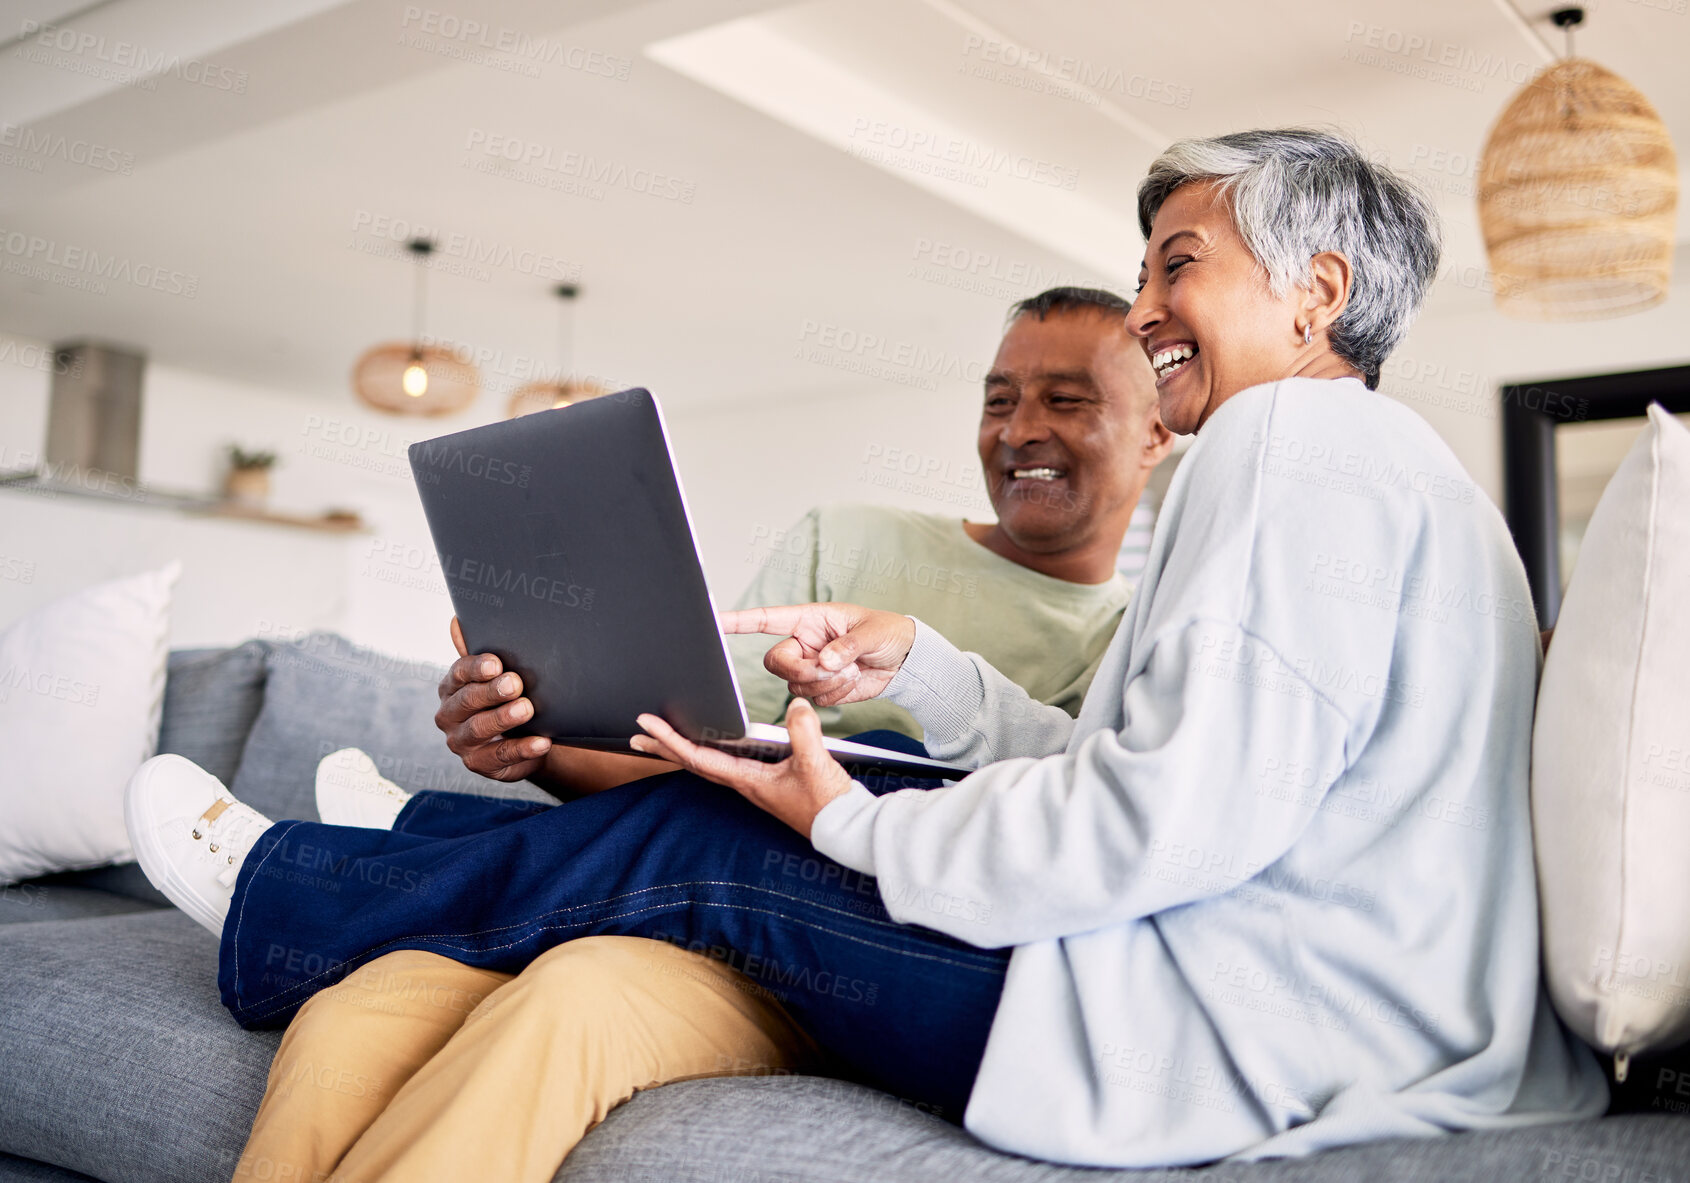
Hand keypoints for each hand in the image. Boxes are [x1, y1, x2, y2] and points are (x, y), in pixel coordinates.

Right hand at [434, 617, 552, 782]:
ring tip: (527, 709)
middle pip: (467, 701)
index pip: (459, 673)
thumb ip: (478, 652)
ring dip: (503, 718)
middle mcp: (449, 714)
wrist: (525, 736)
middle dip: (491, 692)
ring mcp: (460, 742)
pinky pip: (500, 757)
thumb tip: (457, 621)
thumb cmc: (507, 698)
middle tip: (516, 683)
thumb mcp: (496, 676)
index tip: (496, 664)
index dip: (476, 668)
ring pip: (479, 729)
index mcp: (452, 686)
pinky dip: (522, 748)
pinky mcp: (478, 764)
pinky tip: (541, 741)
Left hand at [630, 698, 852, 837]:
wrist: (847, 828)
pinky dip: (710, 753)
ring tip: (664, 740)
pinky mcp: (768, 784)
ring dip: (683, 751)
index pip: (698, 757)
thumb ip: (803, 732)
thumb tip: (795, 705)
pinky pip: (727, 766)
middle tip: (636, 736)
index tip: (646, 724)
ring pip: (708, 765)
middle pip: (694, 763)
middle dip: (664, 749)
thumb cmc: (829, 804)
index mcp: (748, 780)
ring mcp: (755, 785)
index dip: (670, 739)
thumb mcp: (816, 764)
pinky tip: (713, 746)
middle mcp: (745, 784)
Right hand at [721, 603, 915, 707]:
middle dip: (802, 670)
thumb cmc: (887, 632)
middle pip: (776, 663)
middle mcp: (803, 644)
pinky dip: (834, 695)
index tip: (714, 622)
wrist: (903, 661)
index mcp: (808, 620)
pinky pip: (814, 700)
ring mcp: (810, 668)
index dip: (738, 621)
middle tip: (831, 666)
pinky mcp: (820, 689)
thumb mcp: (871, 633)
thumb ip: (846, 646)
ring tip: (852, 670)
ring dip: (825, 683)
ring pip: (795, 685)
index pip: (766, 620)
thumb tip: (824, 661)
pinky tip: (852, 680)